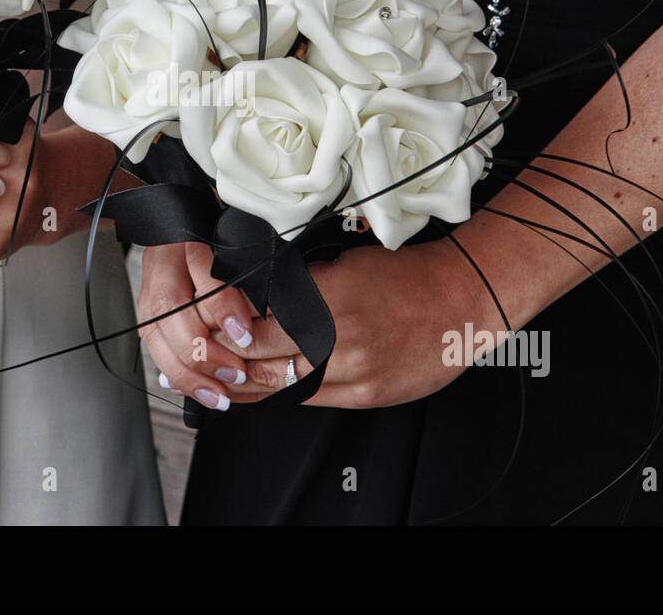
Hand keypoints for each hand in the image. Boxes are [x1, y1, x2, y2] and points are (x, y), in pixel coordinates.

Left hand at [139, 237, 500, 409]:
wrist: (460, 299)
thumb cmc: (404, 274)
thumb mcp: (342, 264)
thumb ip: (297, 283)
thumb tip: (250, 294)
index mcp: (326, 297)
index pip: (254, 323)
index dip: (223, 329)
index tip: (205, 322)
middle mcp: (337, 338)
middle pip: (260, 361)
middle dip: (227, 359)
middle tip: (202, 351)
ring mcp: (353, 371)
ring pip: (281, 387)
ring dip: (248, 383)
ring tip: (223, 373)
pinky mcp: (366, 394)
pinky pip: (311, 399)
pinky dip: (283, 394)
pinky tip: (264, 388)